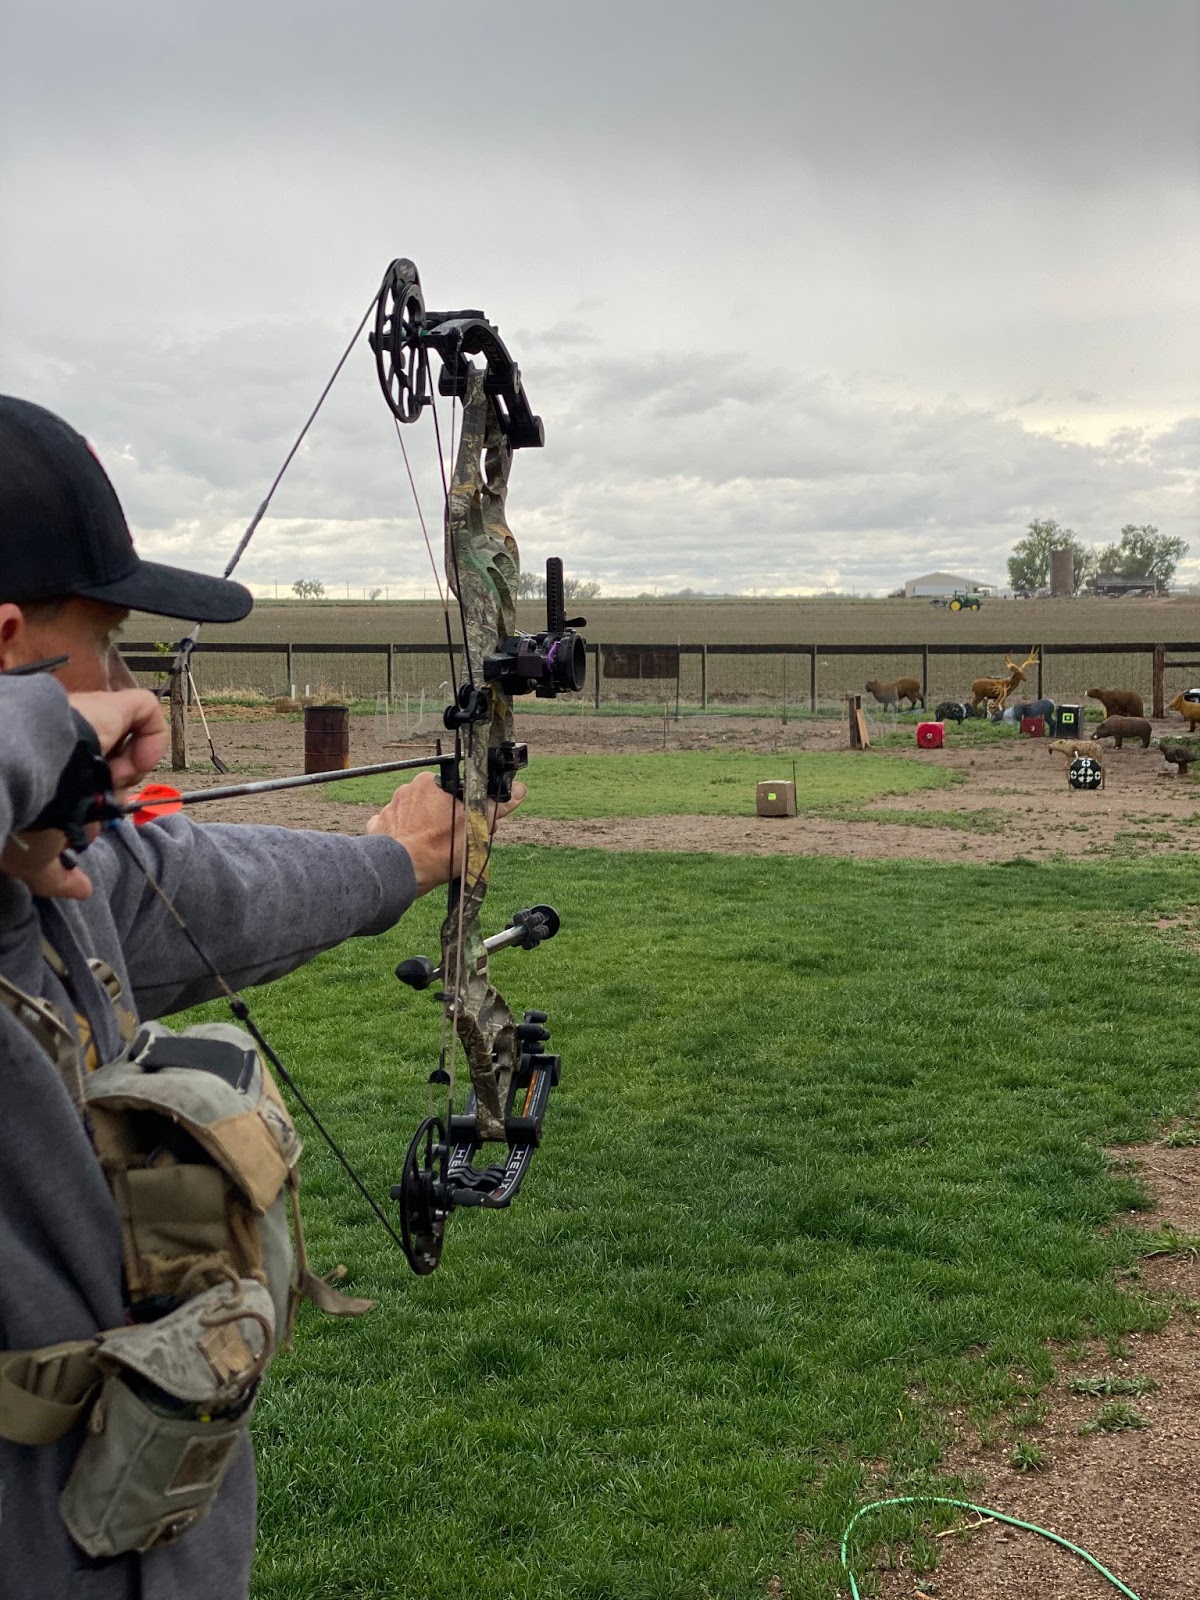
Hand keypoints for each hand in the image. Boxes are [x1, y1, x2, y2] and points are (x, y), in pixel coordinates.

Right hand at [0, 688, 167, 899]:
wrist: (9, 778)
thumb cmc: (17, 817)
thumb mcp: (33, 858)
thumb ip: (57, 877)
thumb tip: (79, 890)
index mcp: (47, 774)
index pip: (83, 787)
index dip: (94, 806)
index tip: (87, 821)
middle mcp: (66, 744)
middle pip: (108, 769)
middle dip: (109, 796)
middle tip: (93, 805)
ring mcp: (85, 721)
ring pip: (125, 744)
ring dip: (126, 775)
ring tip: (104, 787)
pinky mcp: (104, 705)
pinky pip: (144, 708)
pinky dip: (150, 739)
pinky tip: (129, 765)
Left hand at [365, 771, 525, 896]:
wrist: (400, 872)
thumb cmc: (438, 851)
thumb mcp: (476, 829)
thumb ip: (497, 807)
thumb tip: (519, 789)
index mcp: (432, 783)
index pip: (456, 790)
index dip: (466, 808)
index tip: (468, 825)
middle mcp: (408, 788)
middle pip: (436, 801)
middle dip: (445, 818)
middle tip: (452, 841)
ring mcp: (390, 806)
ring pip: (416, 813)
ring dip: (424, 826)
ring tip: (431, 848)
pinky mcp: (378, 824)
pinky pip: (396, 825)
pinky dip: (404, 835)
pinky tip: (412, 849)